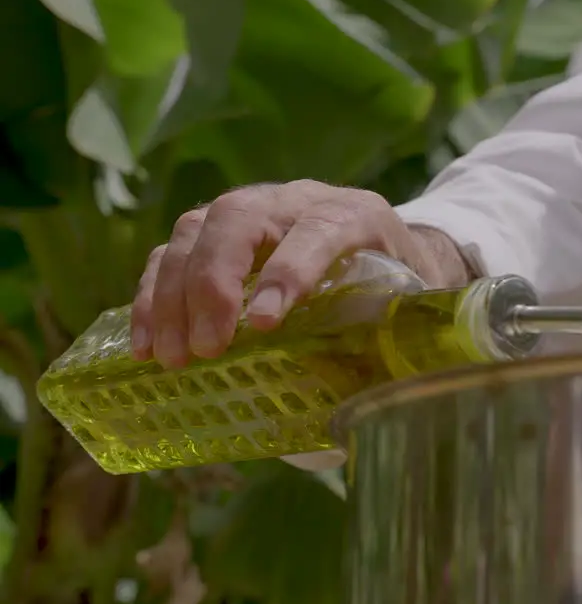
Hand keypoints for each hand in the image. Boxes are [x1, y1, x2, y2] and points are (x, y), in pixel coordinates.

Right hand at [131, 179, 471, 368]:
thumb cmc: (402, 282)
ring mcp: (252, 209)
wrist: (390, 243)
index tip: (264, 325)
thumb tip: (375, 402)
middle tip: (207, 349)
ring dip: (173, 294)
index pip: (319, 230)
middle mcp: (299, 201)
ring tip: (172, 357)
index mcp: (357, 215)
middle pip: (239, 218)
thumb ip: (395, 334)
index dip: (289, 271)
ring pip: (195, 230)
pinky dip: (152, 295)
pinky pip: (171, 250)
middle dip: (214, 284)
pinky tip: (147, 345)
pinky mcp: (216, 231)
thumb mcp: (413, 302)